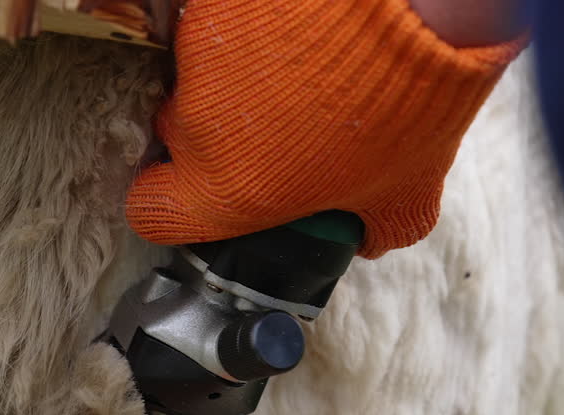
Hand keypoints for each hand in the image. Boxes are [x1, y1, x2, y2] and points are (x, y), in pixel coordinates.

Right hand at [125, 0, 524, 257]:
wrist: (412, 1)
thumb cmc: (408, 104)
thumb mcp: (405, 192)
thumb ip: (374, 229)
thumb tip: (367, 242)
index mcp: (227, 190)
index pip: (152, 212)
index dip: (168, 204)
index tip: (192, 191)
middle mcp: (193, 127)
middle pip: (173, 137)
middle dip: (211, 130)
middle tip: (269, 118)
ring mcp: (193, 59)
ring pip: (191, 77)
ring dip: (226, 77)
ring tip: (290, 65)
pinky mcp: (205, 5)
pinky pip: (207, 25)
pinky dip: (238, 27)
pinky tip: (290, 26)